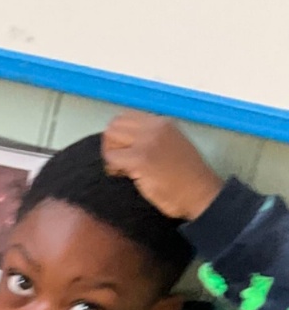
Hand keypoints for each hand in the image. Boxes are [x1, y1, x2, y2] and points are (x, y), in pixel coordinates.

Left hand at [102, 112, 223, 221]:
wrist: (199, 193)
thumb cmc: (186, 177)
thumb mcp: (172, 145)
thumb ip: (151, 139)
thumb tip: (125, 143)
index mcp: (162, 123)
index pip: (127, 116)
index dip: (120, 134)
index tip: (125, 151)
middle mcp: (155, 127)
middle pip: (115, 124)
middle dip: (111, 143)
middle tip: (119, 162)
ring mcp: (147, 141)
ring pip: (111, 136)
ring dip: (110, 154)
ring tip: (122, 169)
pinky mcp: (140, 159)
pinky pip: (112, 157)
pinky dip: (112, 167)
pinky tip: (124, 176)